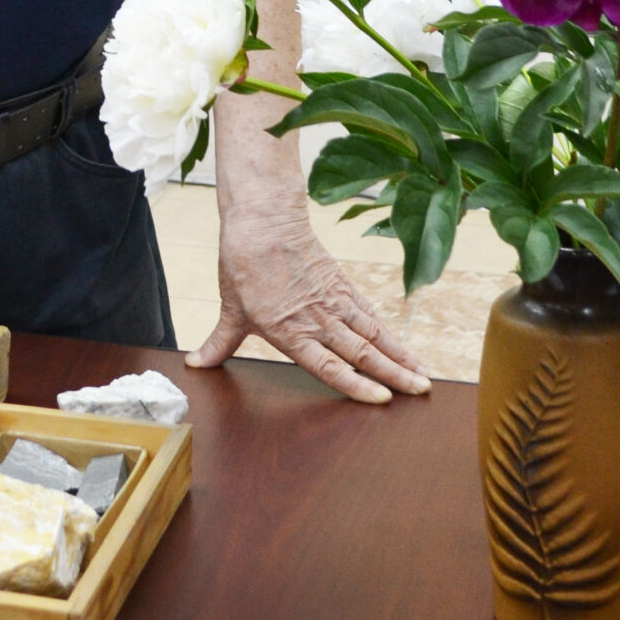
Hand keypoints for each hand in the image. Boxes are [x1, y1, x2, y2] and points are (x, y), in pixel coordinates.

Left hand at [186, 205, 429, 402]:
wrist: (262, 220)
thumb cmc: (243, 264)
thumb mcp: (230, 308)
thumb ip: (220, 342)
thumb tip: (196, 363)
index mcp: (288, 332)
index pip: (328, 367)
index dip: (356, 386)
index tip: (382, 399)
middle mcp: (316, 320)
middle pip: (361, 352)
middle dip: (393, 375)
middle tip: (421, 393)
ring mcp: (332, 301)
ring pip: (373, 333)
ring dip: (399, 355)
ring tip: (423, 375)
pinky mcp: (341, 284)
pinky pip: (369, 312)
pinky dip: (388, 331)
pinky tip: (402, 345)